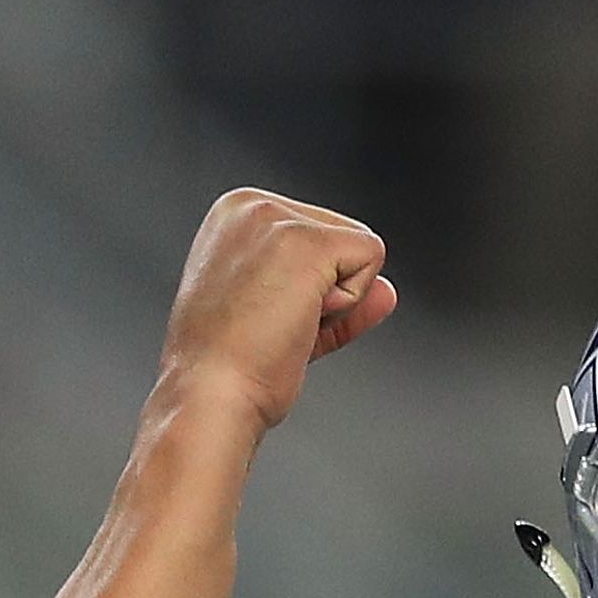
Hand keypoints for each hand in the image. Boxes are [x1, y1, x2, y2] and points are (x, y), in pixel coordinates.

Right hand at [156, 187, 398, 432]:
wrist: (210, 393)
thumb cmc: (231, 367)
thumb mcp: (286, 318)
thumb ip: (333, 296)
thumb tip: (386, 291)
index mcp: (236, 215)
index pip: (322, 238)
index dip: (314, 290)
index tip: (267, 315)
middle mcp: (251, 204)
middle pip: (346, 240)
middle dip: (328, 292)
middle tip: (275, 322)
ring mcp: (275, 217)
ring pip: (361, 250)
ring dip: (337, 301)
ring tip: (283, 320)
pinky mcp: (304, 239)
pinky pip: (372, 257)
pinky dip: (350, 303)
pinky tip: (301, 318)